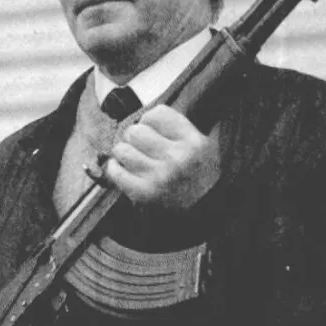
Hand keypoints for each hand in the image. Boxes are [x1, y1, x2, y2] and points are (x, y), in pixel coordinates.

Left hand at [105, 104, 219, 209]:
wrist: (211, 211)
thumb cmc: (202, 177)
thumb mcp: (203, 146)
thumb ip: (178, 130)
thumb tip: (146, 117)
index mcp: (193, 142)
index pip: (157, 114)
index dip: (150, 120)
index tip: (151, 129)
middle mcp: (177, 157)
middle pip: (136, 131)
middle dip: (135, 137)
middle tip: (140, 146)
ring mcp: (160, 176)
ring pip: (122, 150)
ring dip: (124, 153)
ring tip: (132, 158)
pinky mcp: (145, 194)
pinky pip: (116, 173)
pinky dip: (114, 169)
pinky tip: (122, 169)